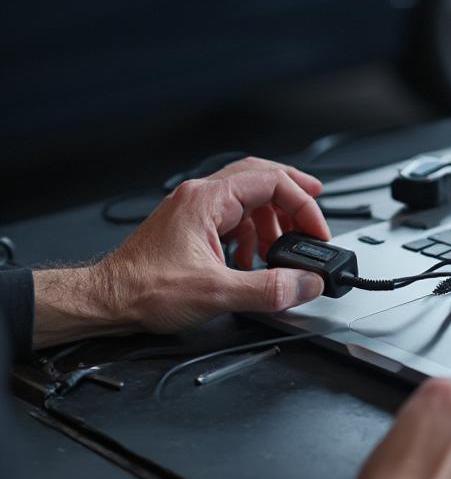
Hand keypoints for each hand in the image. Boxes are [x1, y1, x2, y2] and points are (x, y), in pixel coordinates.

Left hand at [32, 157, 331, 346]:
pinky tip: (252, 260)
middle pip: (261, 176)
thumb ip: (269, 288)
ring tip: (282, 248)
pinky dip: (252, 233)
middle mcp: (200, 197)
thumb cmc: (143, 289)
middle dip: (293, 195)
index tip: (315, 231)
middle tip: (315, 211)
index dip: (302, 204)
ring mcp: (194, 210)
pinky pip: (232, 217)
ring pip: (247, 198)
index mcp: (207, 200)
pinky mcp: (190, 227)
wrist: (106, 301)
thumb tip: (307, 282)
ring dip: (272, 220)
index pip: (272, 181)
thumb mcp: (216, 293)